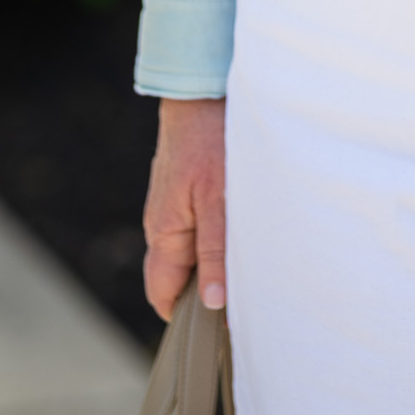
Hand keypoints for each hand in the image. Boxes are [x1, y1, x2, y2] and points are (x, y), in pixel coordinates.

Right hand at [143, 97, 226, 320]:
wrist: (200, 89)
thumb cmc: (210, 139)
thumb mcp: (218, 199)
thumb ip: (216, 251)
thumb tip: (213, 302)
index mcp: (164, 233)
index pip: (164, 295)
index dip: (188, 314)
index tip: (222, 325)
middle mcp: (163, 224)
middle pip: (178, 276)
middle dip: (206, 289)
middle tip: (246, 295)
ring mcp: (173, 206)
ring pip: (192, 250)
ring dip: (216, 260)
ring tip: (251, 261)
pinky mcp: (186, 190)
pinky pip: (198, 226)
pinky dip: (217, 235)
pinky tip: (244, 228)